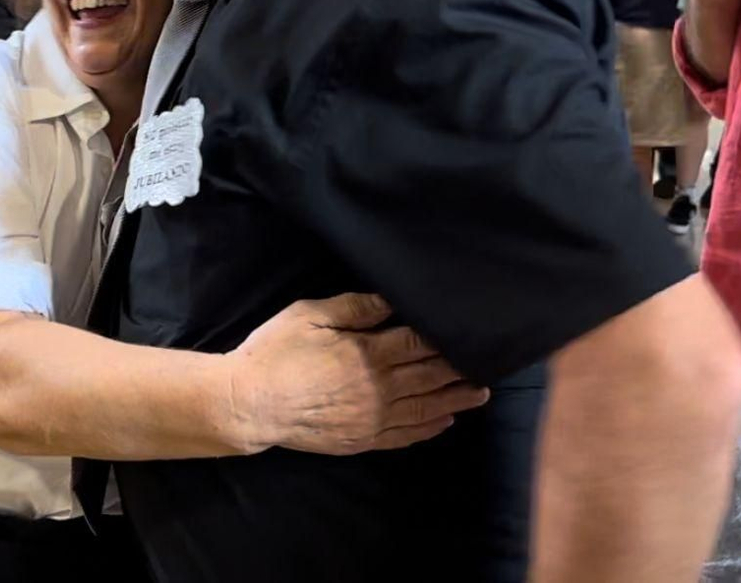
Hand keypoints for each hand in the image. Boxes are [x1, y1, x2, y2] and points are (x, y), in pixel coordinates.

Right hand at [223, 294, 488, 456]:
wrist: (251, 404)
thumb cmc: (275, 352)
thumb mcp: (308, 316)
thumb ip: (352, 308)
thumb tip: (389, 300)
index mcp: (367, 353)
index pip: (416, 343)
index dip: (442, 337)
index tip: (466, 330)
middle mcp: (379, 388)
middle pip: (429, 376)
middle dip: (459, 369)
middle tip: (489, 363)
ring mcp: (373, 418)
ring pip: (425, 408)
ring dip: (455, 400)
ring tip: (481, 394)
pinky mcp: (363, 439)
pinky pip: (405, 435)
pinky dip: (429, 429)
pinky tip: (444, 422)